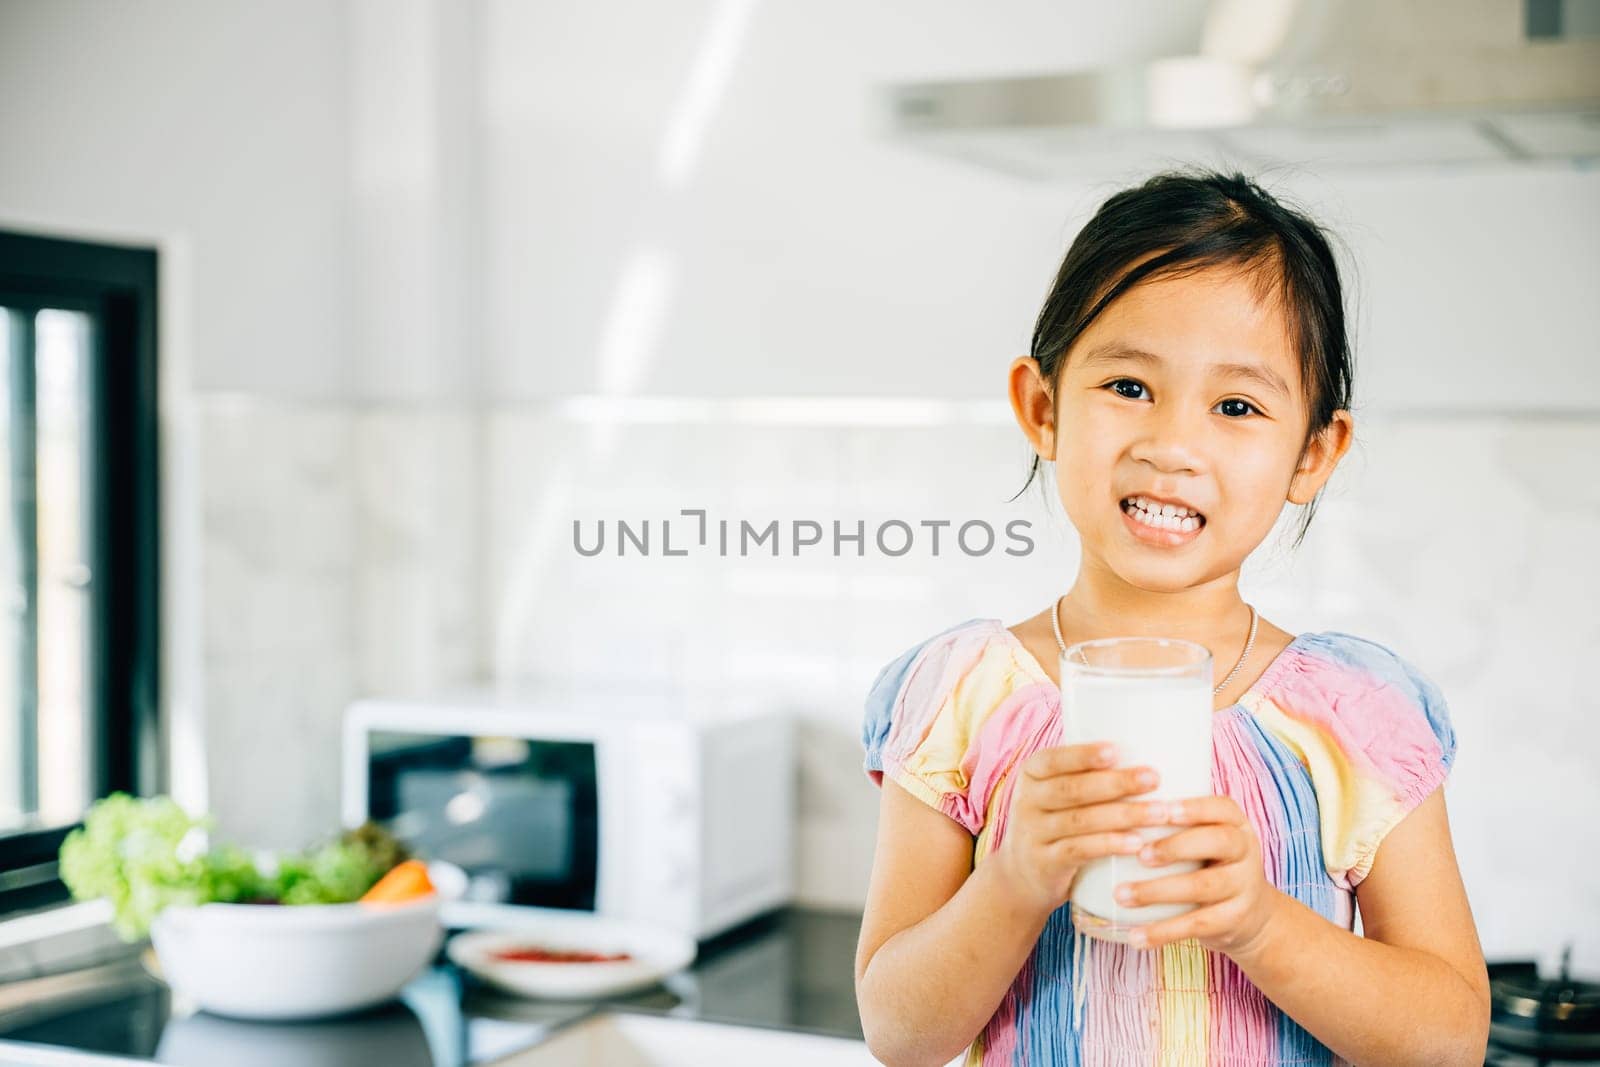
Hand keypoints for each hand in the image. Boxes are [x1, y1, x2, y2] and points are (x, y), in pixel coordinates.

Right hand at [991, 742, 1165, 916]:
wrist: (1021, 874)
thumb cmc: (1056, 821)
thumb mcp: (1056, 793)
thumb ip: (1086, 774)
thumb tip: (1150, 748)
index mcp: (1031, 774)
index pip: (1054, 759)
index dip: (1084, 755)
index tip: (1118, 750)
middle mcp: (1027, 800)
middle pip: (1073, 789)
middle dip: (1117, 783)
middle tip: (1154, 778)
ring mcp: (1033, 833)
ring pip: (1080, 820)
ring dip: (1123, 815)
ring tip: (1160, 812)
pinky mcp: (1044, 863)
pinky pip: (1078, 851)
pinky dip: (1109, 845)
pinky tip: (1136, 843)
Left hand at [1114, 794, 1281, 957]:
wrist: (1252, 916)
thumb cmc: (1210, 864)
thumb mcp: (1205, 839)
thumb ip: (1174, 823)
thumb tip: (1112, 802)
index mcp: (1236, 824)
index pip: (1221, 808)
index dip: (1193, 808)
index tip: (1160, 809)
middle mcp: (1246, 851)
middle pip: (1217, 842)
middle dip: (1174, 847)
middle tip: (1139, 854)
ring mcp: (1243, 887)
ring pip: (1202, 886)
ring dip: (1157, 891)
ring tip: (1121, 895)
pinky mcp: (1233, 920)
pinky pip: (1197, 925)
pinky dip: (1163, 931)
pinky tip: (1135, 936)